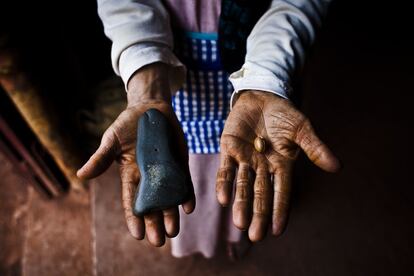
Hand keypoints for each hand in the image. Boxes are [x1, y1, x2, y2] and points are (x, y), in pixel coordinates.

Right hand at [77, 63, 194, 246]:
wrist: (150, 108)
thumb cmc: (127, 124)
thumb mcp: (112, 140)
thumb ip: (100, 158)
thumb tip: (81, 175)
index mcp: (130, 174)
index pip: (131, 201)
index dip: (134, 218)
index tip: (138, 235)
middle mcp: (148, 177)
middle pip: (152, 205)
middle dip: (155, 223)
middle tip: (158, 241)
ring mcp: (165, 171)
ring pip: (168, 198)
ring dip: (171, 215)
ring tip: (173, 232)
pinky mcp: (179, 163)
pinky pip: (184, 182)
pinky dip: (186, 194)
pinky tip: (188, 207)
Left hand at [216, 91, 339, 241]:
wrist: (262, 96)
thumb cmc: (284, 114)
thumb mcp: (302, 129)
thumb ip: (314, 148)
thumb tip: (336, 166)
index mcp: (281, 165)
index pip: (281, 192)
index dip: (279, 210)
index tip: (277, 231)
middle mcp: (262, 166)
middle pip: (260, 194)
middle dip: (258, 214)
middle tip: (255, 235)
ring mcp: (245, 159)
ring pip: (243, 185)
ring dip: (241, 203)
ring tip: (239, 223)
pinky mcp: (229, 148)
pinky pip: (226, 169)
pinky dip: (224, 183)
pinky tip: (223, 199)